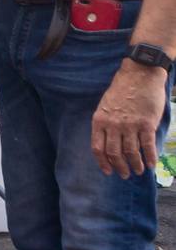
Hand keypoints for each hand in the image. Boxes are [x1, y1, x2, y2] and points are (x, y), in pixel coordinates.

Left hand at [91, 62, 169, 176]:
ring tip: (139, 171)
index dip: (102, 162)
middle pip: (114, 153)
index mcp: (99, 121)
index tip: (108, 171)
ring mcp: (130, 125)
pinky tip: (151, 164)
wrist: (139, 74)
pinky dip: (149, 157)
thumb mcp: (105, 106)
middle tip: (125, 174)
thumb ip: (106, 123)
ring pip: (131, 152)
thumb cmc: (122, 90)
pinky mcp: (146, 123)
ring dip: (135, 164)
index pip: (97, 148)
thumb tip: (109, 142)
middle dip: (120, 167)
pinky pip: (147, 145)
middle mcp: (113, 125)